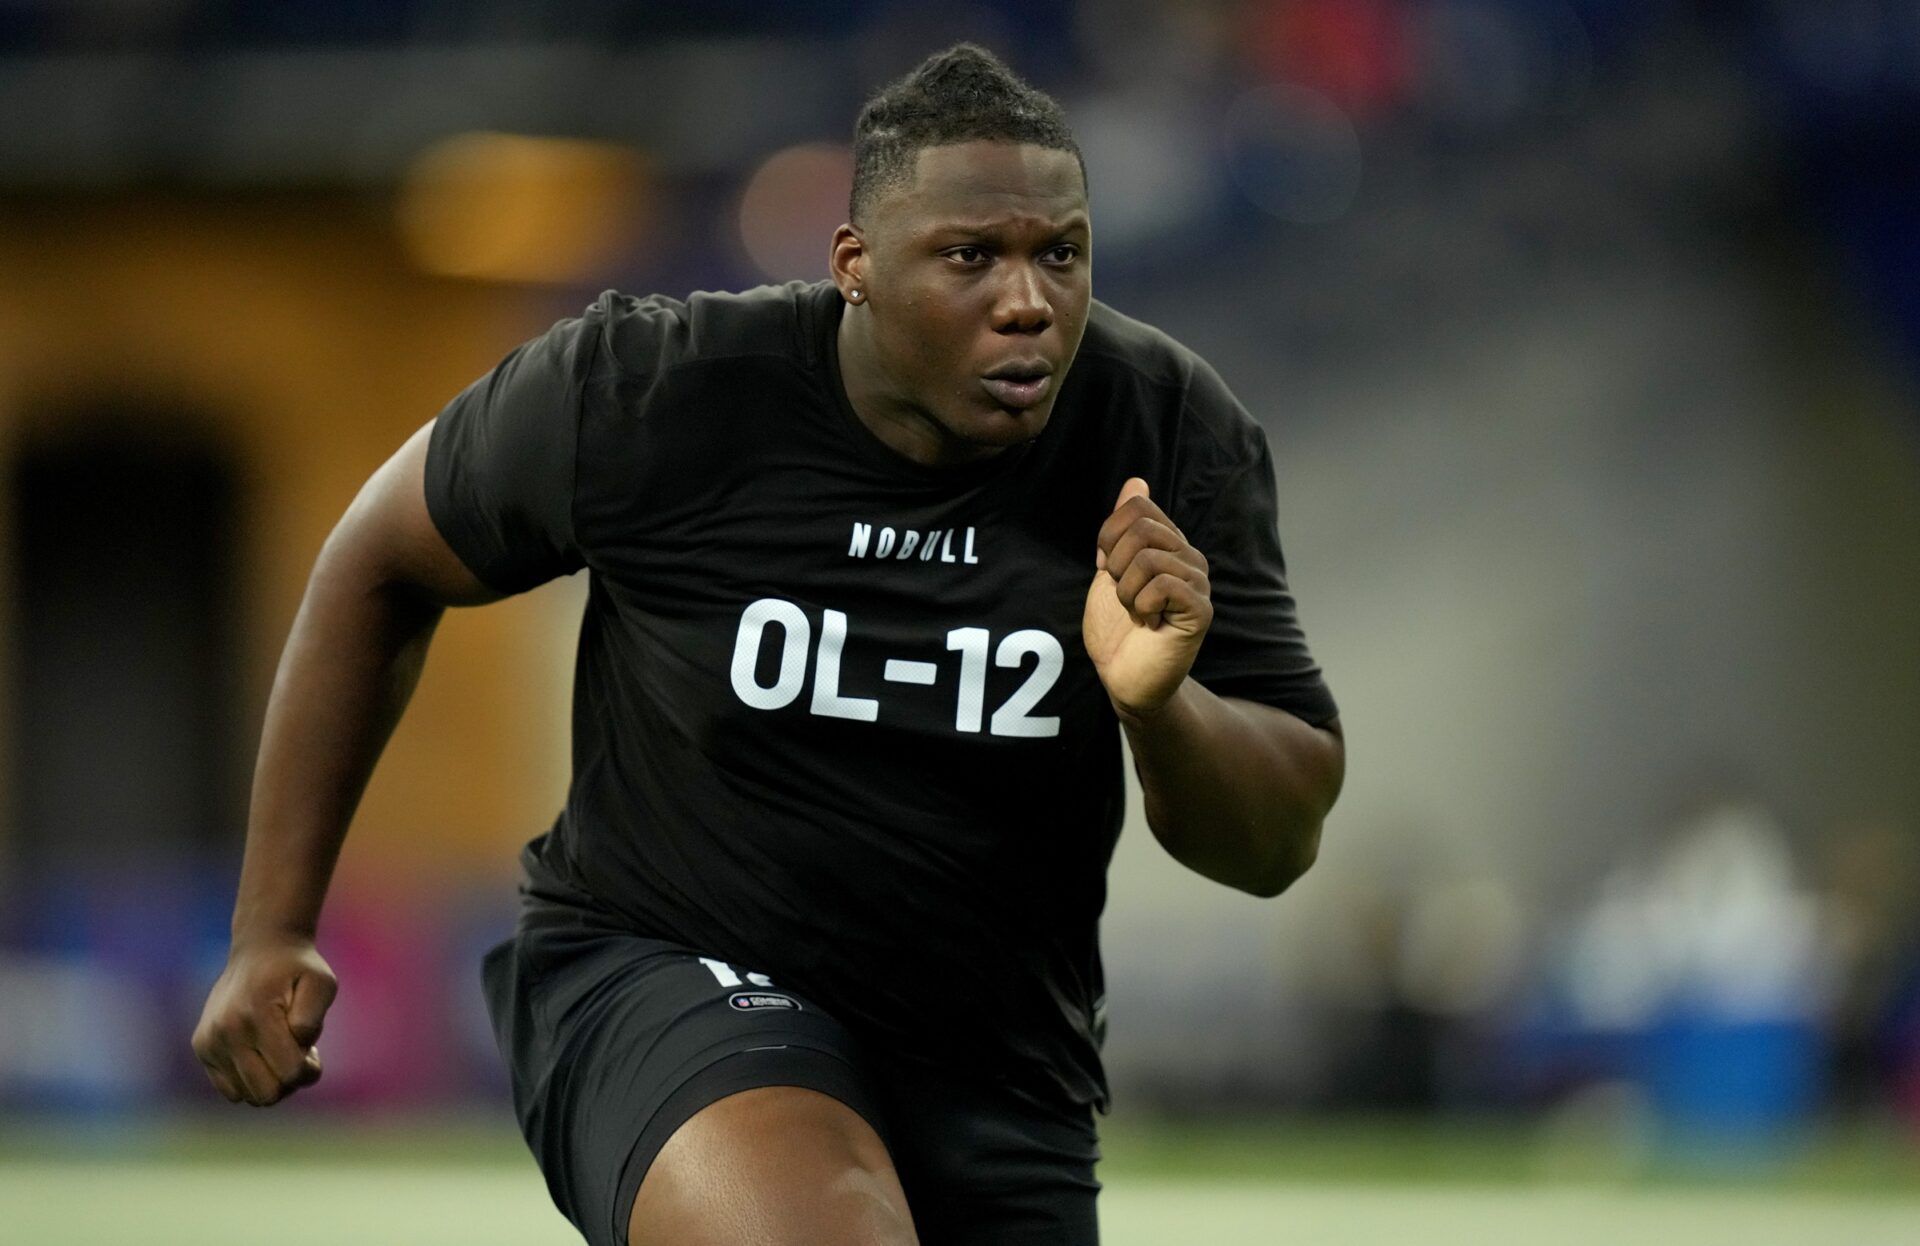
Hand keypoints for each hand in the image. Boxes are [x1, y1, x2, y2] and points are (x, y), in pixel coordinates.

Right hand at [191, 936, 335, 1105]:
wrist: (260, 949)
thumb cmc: (298, 969)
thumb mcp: (322, 984)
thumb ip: (312, 1020)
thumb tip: (297, 1049)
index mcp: (257, 1015)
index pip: (290, 1074)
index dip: (310, 1071)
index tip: (314, 1052)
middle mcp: (226, 1032)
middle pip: (266, 1094)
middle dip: (289, 1081)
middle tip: (297, 1054)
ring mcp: (209, 1042)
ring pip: (247, 1096)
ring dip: (270, 1080)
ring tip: (278, 1050)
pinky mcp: (201, 1047)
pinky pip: (230, 1089)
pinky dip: (249, 1080)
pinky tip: (260, 1053)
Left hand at [1082, 477, 1212, 718]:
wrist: (1124, 677)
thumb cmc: (1117, 628)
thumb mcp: (1111, 569)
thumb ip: (1122, 528)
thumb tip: (1137, 481)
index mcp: (1169, 543)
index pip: (1138, 507)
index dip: (1109, 536)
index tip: (1109, 569)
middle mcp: (1189, 557)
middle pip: (1142, 529)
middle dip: (1115, 565)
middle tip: (1124, 595)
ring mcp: (1198, 583)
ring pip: (1148, 558)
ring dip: (1126, 591)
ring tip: (1137, 612)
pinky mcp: (1200, 610)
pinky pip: (1163, 585)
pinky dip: (1140, 605)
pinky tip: (1149, 622)